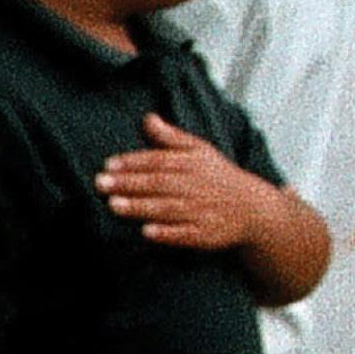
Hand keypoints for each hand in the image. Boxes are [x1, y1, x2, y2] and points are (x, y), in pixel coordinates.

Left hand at [97, 114, 279, 250]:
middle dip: (130, 184)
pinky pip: (185, 234)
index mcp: (192, 164)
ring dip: (141, 207)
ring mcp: (202, 212)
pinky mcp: (206, 235)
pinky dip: (167, 233)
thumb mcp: (199, 151)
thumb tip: (147, 118)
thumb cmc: (217, 176)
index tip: (108, 165)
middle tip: (101, 183)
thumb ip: (171, 137)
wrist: (253, 208)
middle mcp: (196, 187)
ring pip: (168, 209)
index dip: (134, 162)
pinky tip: (146, 232)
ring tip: (113, 205)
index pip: (159, 161)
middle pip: (160, 184)